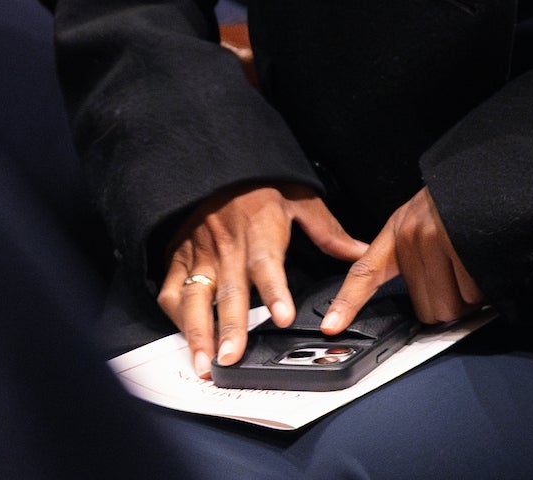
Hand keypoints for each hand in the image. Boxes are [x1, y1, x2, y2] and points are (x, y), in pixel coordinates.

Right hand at [161, 183, 364, 378]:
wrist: (216, 169)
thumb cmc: (260, 187)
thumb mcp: (300, 198)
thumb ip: (328, 231)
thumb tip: (360, 252)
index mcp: (260, 230)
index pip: (267, 264)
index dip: (276, 292)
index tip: (283, 317)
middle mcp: (228, 246)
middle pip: (229, 292)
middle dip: (231, 327)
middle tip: (232, 358)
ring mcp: (200, 255)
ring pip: (196, 298)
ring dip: (199, 332)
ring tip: (205, 363)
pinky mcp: (178, 259)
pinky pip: (172, 292)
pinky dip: (177, 318)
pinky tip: (187, 340)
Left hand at [321, 187, 482, 334]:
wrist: (487, 175)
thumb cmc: (462, 200)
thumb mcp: (425, 217)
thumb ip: (414, 255)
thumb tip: (423, 300)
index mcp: (398, 231)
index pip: (365, 272)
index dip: (348, 302)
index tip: (331, 326)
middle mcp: (411, 235)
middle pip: (426, 309)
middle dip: (450, 304)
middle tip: (461, 282)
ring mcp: (433, 238)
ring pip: (451, 306)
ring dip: (470, 299)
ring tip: (474, 269)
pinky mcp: (458, 242)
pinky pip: (471, 293)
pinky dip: (484, 289)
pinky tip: (484, 265)